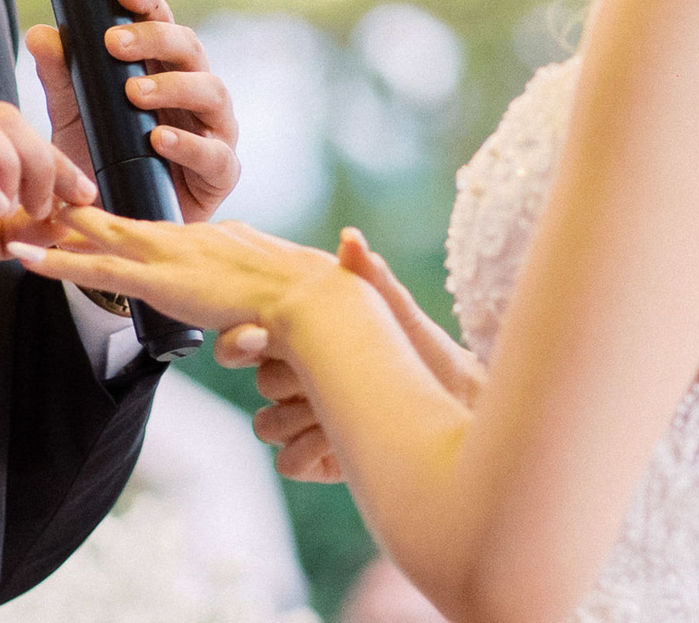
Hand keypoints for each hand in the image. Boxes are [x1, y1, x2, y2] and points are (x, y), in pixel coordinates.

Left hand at [9, 205, 350, 333]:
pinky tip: (26, 257)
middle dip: (75, 212)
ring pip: (98, 236)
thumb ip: (240, 288)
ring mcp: (167, 256)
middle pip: (116, 220)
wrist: (308, 298)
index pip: (146, 228)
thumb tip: (239, 309)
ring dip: (57, 229)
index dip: (112, 223)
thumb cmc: (299, 296)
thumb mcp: (261, 286)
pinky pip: (97, 272)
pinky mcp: (159, 281)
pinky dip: (59, 263)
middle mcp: (179, 238)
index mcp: (202, 239)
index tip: (84, 214)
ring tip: (17, 220)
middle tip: (35, 198)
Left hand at [26, 0, 238, 222]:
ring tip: (134, 92)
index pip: (162, 22)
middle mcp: (194, 91)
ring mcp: (214, 130)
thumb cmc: (100, 163)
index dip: (147, 2)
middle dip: (154, 38)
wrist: (111, 225)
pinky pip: (216, 153)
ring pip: (212, 90)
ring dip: (173, 85)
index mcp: (164, 68)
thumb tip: (40, 34)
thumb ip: (61, 79)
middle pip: (189, 47)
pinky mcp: (221, 173)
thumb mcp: (72, 118)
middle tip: (113, 42)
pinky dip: (189, 143)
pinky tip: (160, 138)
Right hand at [217, 229, 484, 481]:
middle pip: (262, 383)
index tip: (263, 337)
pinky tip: (343, 441)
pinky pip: (287, 461)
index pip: (249, 338)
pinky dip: (311, 451)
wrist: (454, 403)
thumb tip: (351, 238)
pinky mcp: (315, 459)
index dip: (244, 340)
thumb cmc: (424, 352)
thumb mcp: (398, 313)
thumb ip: (372, 278)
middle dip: (292, 381)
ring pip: (268, 424)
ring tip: (342, 409)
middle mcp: (298, 380)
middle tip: (326, 377)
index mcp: (304, 340)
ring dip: (300, 418)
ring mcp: (303, 421)